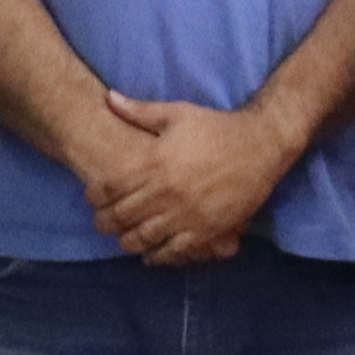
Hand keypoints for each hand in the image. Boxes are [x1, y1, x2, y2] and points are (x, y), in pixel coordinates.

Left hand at [94, 90, 297, 265]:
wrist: (262, 146)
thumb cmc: (217, 128)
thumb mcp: (178, 113)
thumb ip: (140, 111)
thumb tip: (108, 98)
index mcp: (155, 162)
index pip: (108, 186)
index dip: (93, 195)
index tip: (92, 198)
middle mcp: (166, 191)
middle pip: (120, 216)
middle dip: (105, 221)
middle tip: (102, 222)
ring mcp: (186, 214)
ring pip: (142, 238)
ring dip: (127, 241)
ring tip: (124, 238)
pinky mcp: (206, 230)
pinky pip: (173, 251)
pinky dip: (157, 256)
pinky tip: (151, 254)